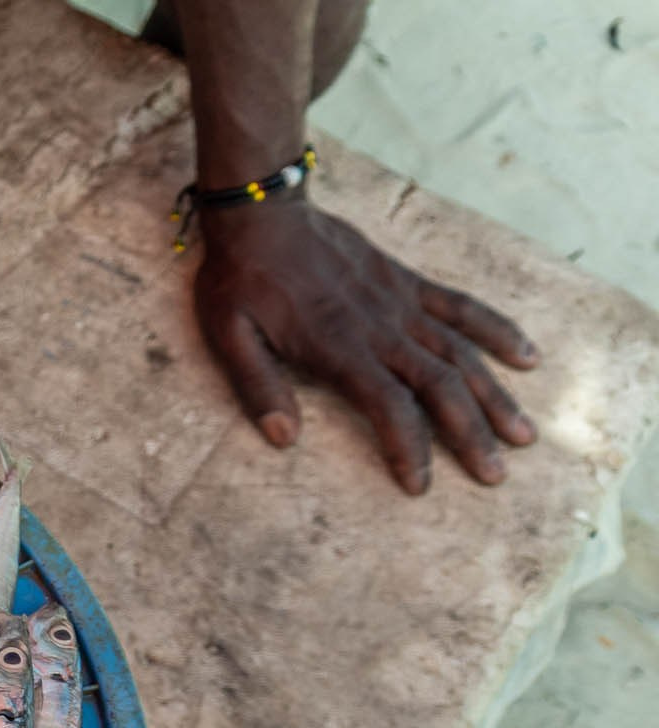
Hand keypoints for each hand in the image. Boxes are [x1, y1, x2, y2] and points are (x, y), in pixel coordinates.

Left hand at [194, 199, 539, 492]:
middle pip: (442, 386)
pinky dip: (497, 331)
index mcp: (338, 348)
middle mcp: (380, 329)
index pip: (390, 407)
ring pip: (462, 353)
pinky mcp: (407, 282)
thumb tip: (284, 438)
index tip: (418, 485)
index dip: (410, 448)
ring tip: (523, 434)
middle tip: (495, 476)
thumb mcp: (228, 337)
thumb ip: (258, 387)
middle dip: (472, 433)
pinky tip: (527, 358)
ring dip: (495, 395)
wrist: (263, 215)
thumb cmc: (240, 281)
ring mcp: (400, 303)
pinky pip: (462, 307)